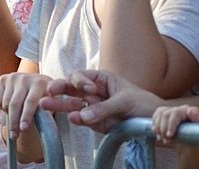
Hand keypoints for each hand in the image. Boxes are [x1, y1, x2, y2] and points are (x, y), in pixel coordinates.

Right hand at [0, 72, 52, 138]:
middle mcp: (27, 78)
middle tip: (15, 135)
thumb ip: (50, 110)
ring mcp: (14, 78)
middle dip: (15, 122)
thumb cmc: (46, 96)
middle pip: (16, 104)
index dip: (27, 114)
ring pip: (6, 103)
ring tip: (15, 125)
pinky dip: (3, 109)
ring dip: (9, 117)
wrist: (36, 81)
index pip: (31, 101)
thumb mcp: (53, 101)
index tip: (24, 127)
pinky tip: (11, 110)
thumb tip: (45, 127)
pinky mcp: (4, 79)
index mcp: (41, 83)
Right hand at [39, 69, 162, 132]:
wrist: (154, 122)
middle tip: (49, 90)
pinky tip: (72, 118)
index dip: (80, 81)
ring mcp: (91, 107)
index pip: (81, 76)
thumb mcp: (125, 102)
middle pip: (70, 88)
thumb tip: (82, 116)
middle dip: (59, 89)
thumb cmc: (142, 103)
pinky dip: (76, 119)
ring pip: (71, 104)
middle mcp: (92, 91)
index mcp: (99, 79)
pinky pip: (81, 119)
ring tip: (45, 104)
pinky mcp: (94, 122)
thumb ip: (104, 108)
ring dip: (59, 104)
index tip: (90, 90)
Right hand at [152, 105, 198, 143]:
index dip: (171, 124)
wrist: (192, 143)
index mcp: (188, 110)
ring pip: (159, 114)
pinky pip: (156, 115)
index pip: (175, 113)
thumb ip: (198, 118)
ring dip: (158, 128)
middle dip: (163, 129)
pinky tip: (157, 132)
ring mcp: (171, 110)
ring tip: (162, 138)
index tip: (169, 135)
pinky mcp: (165, 113)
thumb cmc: (197, 137)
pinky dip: (155, 124)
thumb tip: (191, 110)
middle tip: (166, 140)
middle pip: (165, 114)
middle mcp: (179, 108)